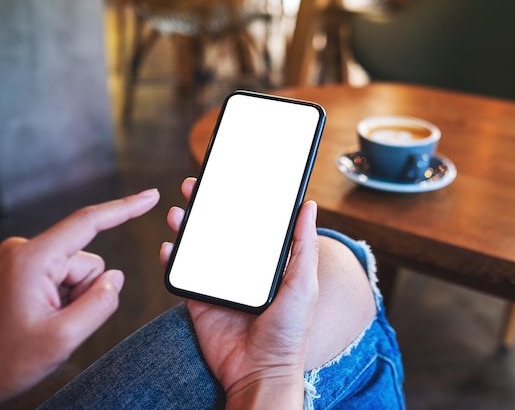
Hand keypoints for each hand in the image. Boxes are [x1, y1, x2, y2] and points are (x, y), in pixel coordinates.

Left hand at [0, 189, 159, 400]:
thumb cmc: (7, 360)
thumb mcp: (63, 338)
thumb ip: (101, 304)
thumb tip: (115, 277)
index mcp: (33, 260)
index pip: (88, 223)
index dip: (125, 208)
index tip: (151, 196)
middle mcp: (24, 250)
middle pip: (87, 262)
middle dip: (85, 292)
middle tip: (57, 323)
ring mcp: (21, 259)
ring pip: (77, 271)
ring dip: (72, 298)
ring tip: (43, 322)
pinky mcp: (21, 269)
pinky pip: (62, 277)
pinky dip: (61, 298)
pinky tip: (38, 317)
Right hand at [160, 178, 318, 408]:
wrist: (261, 372)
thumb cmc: (290, 331)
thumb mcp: (304, 283)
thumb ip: (304, 245)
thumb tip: (309, 207)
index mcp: (265, 263)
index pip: (249, 224)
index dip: (237, 201)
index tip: (227, 179)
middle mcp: (241, 270)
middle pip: (219, 231)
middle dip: (205, 207)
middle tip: (194, 186)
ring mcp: (218, 285)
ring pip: (197, 248)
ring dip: (186, 228)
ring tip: (178, 213)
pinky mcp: (200, 302)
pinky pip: (182, 277)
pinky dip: (171, 260)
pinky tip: (169, 246)